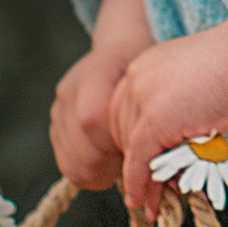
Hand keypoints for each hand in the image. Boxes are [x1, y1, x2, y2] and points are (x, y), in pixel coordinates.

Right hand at [49, 0, 155, 190]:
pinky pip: (68, 166)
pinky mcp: (56, 128)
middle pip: (83, 150)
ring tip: (126, 161)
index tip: (142, 149)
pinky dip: (92, 174)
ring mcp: (58, 111)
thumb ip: (157, 108)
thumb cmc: (149, 68)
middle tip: (137, 161)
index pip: (93, 120)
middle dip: (115, 165)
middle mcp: (69, 91)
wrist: (120, 52)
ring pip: (74, 165)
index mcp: (94, 72)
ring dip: (104, 173)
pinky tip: (112, 164)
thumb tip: (170, 151)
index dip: (118, 143)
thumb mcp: (158, 78)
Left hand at [112, 17, 227, 219]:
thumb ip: (181, 108)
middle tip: (152, 190)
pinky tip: (147, 203)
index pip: (126, 114)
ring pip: (130, 151)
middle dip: (136, 164)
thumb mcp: (199, 85)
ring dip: (142, 180)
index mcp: (146, 67)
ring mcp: (142, 99)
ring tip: (156, 202)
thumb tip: (181, 146)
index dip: (135, 144)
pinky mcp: (154, 121)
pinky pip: (139, 162)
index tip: (144, 166)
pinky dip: (141, 186)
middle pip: (122, 133)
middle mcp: (135, 80)